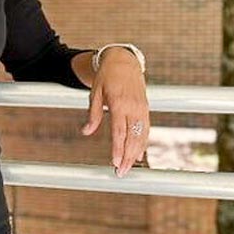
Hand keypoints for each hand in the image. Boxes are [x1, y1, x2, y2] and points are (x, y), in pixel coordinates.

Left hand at [79, 49, 149, 176]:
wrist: (124, 61)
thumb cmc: (107, 76)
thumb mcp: (95, 92)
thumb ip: (93, 114)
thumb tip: (86, 132)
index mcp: (119, 103)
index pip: (119, 131)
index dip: (118, 148)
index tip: (115, 162)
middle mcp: (134, 108)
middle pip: (133, 137)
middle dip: (128, 157)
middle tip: (121, 172)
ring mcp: (142, 109)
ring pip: (142, 136)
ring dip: (137, 153)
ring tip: (129, 168)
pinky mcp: (146, 109)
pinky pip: (146, 130)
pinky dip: (143, 143)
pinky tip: (139, 155)